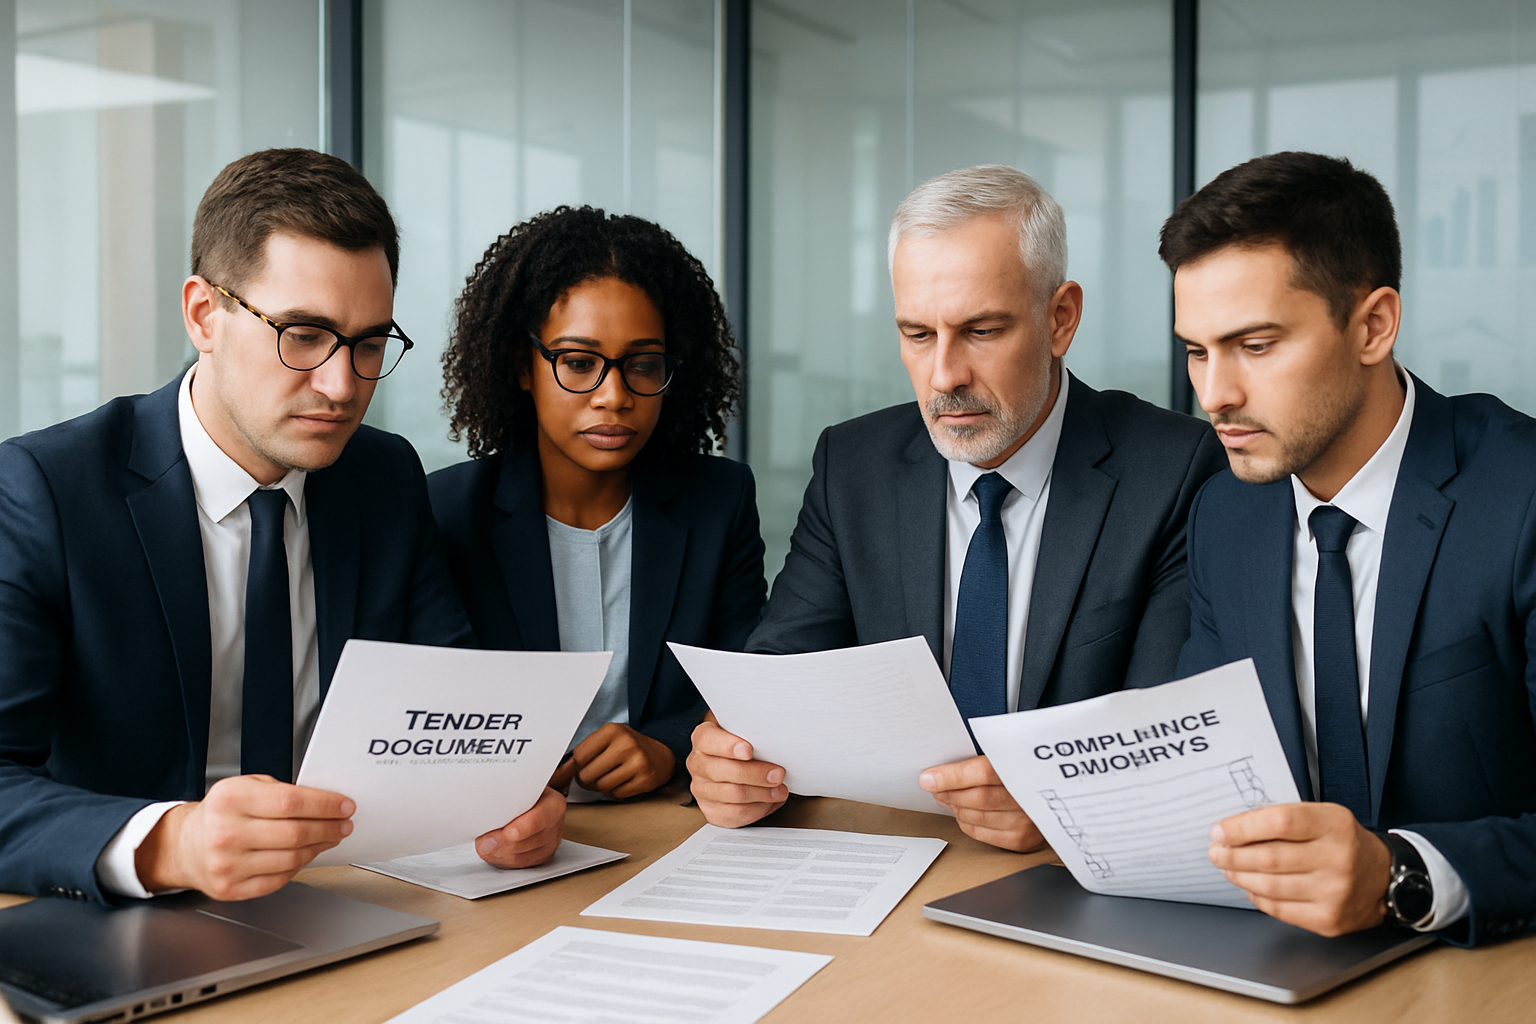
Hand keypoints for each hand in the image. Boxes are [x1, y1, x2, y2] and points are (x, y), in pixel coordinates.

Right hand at [135, 774, 354, 900]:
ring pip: (291, 858)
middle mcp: (226, 833)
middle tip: (344, 824)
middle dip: (328, 828)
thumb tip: (325, 802)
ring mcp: (227, 864)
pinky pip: (279, 879)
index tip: (345, 805)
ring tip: (329, 837)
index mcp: (231, 799)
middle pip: (295, 833)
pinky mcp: (231, 888)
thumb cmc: (221, 813)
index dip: (325, 805)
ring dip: (318, 847)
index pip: (290, 802)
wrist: (185, 846)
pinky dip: (298, 866)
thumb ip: (280, 791)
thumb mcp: (244, 786)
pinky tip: (305, 854)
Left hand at [475, 787, 565, 867]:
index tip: (506, 832)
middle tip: (483, 842)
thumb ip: (504, 796)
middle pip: (531, 841)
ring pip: (525, 857)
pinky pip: (521, 865)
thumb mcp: (516, 785)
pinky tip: (493, 853)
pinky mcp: (541, 855)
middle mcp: (555, 823)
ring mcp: (550, 842)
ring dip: (500, 854)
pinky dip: (504, 860)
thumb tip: (484, 807)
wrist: (526, 796)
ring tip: (484, 847)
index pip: (541, 818)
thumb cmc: (520, 790)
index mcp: (553, 803)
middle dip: (504, 844)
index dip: (523, 828)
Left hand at [563, 723, 674, 798]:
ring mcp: (637, 762)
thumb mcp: (608, 739)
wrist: (661, 756)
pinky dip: (614, 792)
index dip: (574, 766)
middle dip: (586, 779)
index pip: (579, 756)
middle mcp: (626, 744)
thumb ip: (585, 751)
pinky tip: (622, 781)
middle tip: (594, 774)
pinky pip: (616, 794)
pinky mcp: (645, 779)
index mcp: (613, 730)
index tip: (577, 768)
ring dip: (600, 786)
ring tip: (608, 777)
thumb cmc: (628, 747)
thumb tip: (557, 774)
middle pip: (587, 774)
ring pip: (601, 786)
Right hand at [686, 713, 787, 826]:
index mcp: (703, 738)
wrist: (732, 760)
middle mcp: (697, 763)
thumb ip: (752, 727)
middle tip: (778, 773)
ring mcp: (702, 789)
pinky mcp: (711, 810)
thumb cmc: (742, 741)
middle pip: (726, 772)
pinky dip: (758, 809)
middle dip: (756, 774)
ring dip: (763, 793)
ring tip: (780, 790)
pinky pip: (736, 814)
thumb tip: (775, 731)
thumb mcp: (743, 726)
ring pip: (734, 795)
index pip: (709, 741)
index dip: (728, 746)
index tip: (749, 750)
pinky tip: (769, 801)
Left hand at [919, 756, 1044, 851]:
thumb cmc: (1028, 768)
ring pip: (977, 817)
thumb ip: (983, 757)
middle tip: (934, 786)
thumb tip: (943, 767)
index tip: (928, 778)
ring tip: (947, 797)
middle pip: (977, 798)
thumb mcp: (1010, 752)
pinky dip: (966, 823)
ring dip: (955, 807)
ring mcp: (1027, 821)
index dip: (951, 777)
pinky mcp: (1022, 839)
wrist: (1062, 790)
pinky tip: (963, 812)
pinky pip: (982, 834)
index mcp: (1025, 767)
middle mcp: (1028, 797)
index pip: (982, 773)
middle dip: (948, 792)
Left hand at [1208, 802, 1391, 935]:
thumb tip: (1234, 829)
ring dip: (1240, 876)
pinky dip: (1258, 897)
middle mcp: (1338, 859)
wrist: (1386, 878)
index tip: (1219, 831)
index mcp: (1335, 825)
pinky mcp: (1329, 919)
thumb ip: (1285, 819)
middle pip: (1269, 857)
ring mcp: (1335, 893)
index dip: (1242, 827)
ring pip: (1270, 885)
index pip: (1279, 822)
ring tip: (1228, 867)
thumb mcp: (1324, 817)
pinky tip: (1250, 887)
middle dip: (1232, 855)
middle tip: (1216, 852)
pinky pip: (1279, 909)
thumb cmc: (1344, 842)